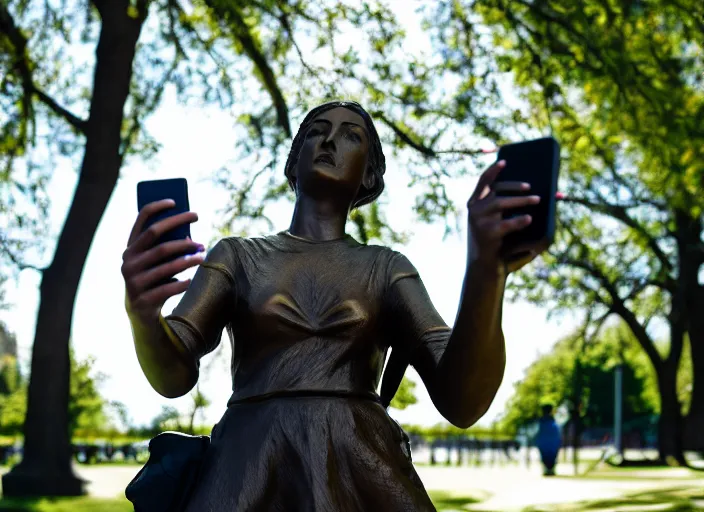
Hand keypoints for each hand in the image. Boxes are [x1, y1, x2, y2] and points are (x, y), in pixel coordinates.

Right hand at [122, 199, 204, 323]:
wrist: (140, 312)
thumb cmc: (155, 279)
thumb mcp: (157, 262)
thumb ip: (166, 248)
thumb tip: (189, 236)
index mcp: (130, 249)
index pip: (140, 221)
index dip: (156, 208)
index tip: (175, 201)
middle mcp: (128, 261)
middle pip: (155, 236)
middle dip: (178, 226)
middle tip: (197, 220)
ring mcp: (133, 281)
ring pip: (166, 263)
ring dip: (187, 259)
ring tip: (202, 256)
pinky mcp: (142, 299)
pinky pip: (167, 288)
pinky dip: (181, 283)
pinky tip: (190, 280)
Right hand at [466, 160, 541, 275]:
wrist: (485, 270)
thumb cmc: (497, 245)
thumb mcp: (499, 224)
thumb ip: (509, 210)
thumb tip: (535, 195)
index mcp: (475, 205)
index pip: (482, 182)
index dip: (493, 170)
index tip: (505, 161)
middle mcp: (474, 210)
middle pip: (496, 190)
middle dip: (515, 186)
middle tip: (531, 187)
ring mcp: (479, 221)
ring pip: (501, 202)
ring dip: (521, 200)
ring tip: (538, 199)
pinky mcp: (487, 234)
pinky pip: (506, 223)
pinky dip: (519, 220)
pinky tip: (529, 218)